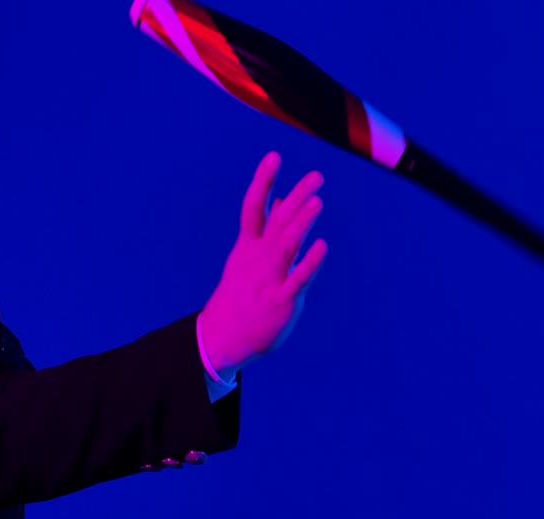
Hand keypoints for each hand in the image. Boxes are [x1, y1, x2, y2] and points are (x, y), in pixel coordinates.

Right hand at [199, 152, 328, 374]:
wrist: (222, 337)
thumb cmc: (241, 294)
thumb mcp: (249, 257)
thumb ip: (268, 228)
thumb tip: (283, 199)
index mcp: (249, 246)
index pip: (254, 207)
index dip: (263, 181)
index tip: (273, 156)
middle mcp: (258, 258)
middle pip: (278, 222)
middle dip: (297, 198)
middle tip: (316, 177)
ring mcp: (270, 279)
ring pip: (287, 245)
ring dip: (301, 223)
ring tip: (318, 202)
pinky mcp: (282, 300)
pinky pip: (298, 278)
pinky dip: (309, 262)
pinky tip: (322, 245)